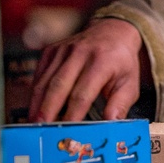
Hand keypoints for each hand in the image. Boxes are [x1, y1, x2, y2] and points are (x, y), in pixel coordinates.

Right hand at [28, 18, 147, 122]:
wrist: (112, 31)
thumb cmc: (122, 64)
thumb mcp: (130, 85)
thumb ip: (120, 105)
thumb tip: (110, 124)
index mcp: (101, 62)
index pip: (83, 94)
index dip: (72, 114)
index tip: (67, 131)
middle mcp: (79, 53)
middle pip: (58, 86)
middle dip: (48, 109)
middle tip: (41, 128)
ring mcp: (63, 50)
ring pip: (45, 80)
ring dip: (37, 102)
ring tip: (34, 122)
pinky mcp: (52, 50)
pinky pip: (40, 73)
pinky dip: (35, 91)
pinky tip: (34, 107)